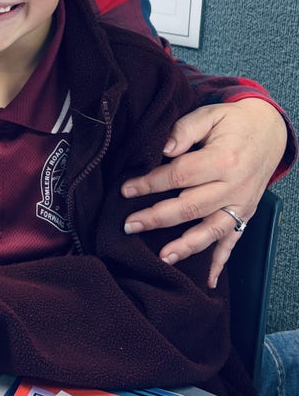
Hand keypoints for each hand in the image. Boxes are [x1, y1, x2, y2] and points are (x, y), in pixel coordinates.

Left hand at [122, 100, 287, 287]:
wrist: (269, 131)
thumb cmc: (233, 122)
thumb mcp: (209, 114)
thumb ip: (185, 130)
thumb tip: (165, 150)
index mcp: (223, 159)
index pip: (180, 176)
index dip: (150, 183)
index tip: (126, 189)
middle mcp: (235, 186)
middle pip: (191, 207)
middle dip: (158, 218)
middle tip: (129, 225)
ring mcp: (242, 204)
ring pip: (211, 230)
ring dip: (185, 246)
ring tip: (162, 257)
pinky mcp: (246, 214)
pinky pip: (233, 241)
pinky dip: (221, 262)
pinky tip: (208, 281)